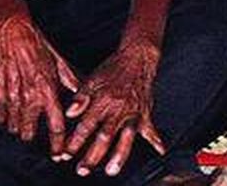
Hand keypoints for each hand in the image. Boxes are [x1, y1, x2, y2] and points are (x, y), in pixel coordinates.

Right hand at [0, 12, 78, 155]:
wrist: (12, 32)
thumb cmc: (36, 44)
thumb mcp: (58, 61)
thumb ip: (70, 80)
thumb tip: (81, 92)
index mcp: (48, 90)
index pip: (56, 125)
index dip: (58, 143)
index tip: (59, 153)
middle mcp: (30, 96)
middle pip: (29, 131)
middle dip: (33, 137)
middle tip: (36, 136)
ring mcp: (11, 95)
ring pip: (13, 126)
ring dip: (17, 129)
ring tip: (22, 128)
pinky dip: (2, 119)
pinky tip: (6, 119)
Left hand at [61, 41, 165, 176]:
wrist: (138, 56)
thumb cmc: (113, 68)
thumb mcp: (92, 79)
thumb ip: (80, 98)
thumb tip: (69, 113)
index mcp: (103, 102)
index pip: (86, 126)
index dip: (75, 141)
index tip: (65, 154)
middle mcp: (118, 110)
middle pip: (104, 136)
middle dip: (92, 155)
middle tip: (83, 170)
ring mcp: (134, 113)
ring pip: (127, 137)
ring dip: (119, 155)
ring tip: (112, 169)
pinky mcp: (145, 112)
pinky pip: (151, 129)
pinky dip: (157, 140)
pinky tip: (161, 151)